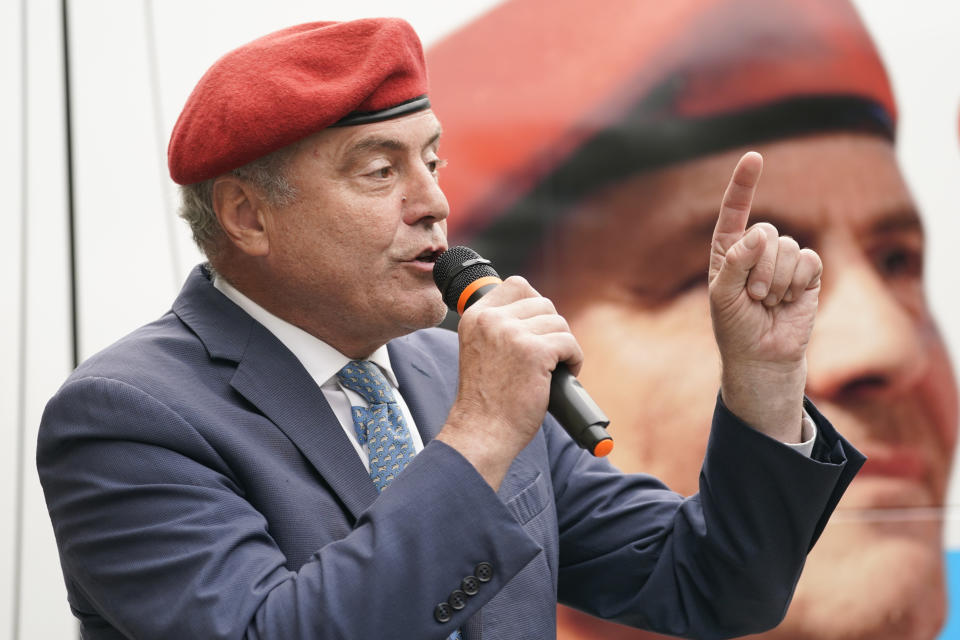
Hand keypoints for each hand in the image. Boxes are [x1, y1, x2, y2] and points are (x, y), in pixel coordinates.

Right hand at [437, 276, 582, 488]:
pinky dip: (574, 360)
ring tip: (554, 368)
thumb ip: (499, 327)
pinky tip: (564, 374)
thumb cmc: (486, 400)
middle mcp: (491, 320)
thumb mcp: (481, 351)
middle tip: (547, 356)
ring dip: (563, 346)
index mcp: (475, 316)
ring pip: (559, 323)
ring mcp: (512, 334)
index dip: (534, 305)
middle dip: (551, 330)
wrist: (482, 431)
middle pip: (543, 303)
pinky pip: (569, 343)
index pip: (517, 285)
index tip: (536, 329)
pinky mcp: (535, 352)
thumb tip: (538, 309)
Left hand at [709, 152, 821, 441]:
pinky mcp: (808, 272)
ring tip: (768, 302)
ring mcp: (784, 259)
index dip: (744, 184)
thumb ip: (736, 262)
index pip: (734, 211)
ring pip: (788, 247)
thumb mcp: (723, 295)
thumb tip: (758, 233)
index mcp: (728, 249)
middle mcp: (757, 249)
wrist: (762, 354)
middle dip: (759, 268)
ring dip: (777, 280)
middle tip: (753, 297)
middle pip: (767, 232)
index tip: (753, 158)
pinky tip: (789, 300)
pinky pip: (809, 260)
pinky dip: (797, 282)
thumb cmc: (734, 326)